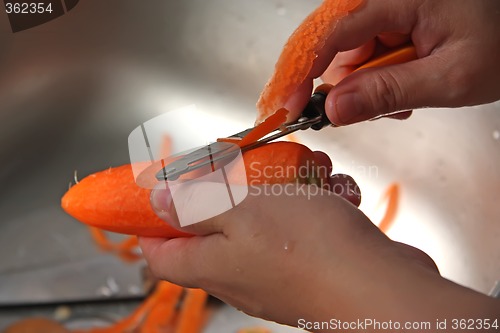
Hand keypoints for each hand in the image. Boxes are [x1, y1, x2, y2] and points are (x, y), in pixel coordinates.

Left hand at [139, 175, 468, 327]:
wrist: (381, 287)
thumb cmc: (307, 247)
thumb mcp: (239, 209)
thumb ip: (194, 205)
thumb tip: (156, 201)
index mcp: (211, 264)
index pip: (159, 252)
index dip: (152, 222)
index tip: (163, 190)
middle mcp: (240, 274)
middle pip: (214, 228)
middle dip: (230, 187)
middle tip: (247, 162)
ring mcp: (277, 272)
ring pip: (265, 220)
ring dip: (281, 188)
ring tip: (308, 167)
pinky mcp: (312, 266)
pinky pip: (301, 228)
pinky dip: (314, 204)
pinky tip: (335, 190)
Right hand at [286, 0, 499, 124]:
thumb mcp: (451, 77)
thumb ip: (389, 93)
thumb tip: (334, 110)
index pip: (330, 34)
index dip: (301, 73)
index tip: (287, 107)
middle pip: (331, 47)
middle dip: (345, 86)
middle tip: (373, 110)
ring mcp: (383, 10)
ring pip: (345, 56)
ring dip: (365, 85)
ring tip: (402, 97)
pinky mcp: (386, 21)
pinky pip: (361, 54)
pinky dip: (374, 78)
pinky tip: (401, 85)